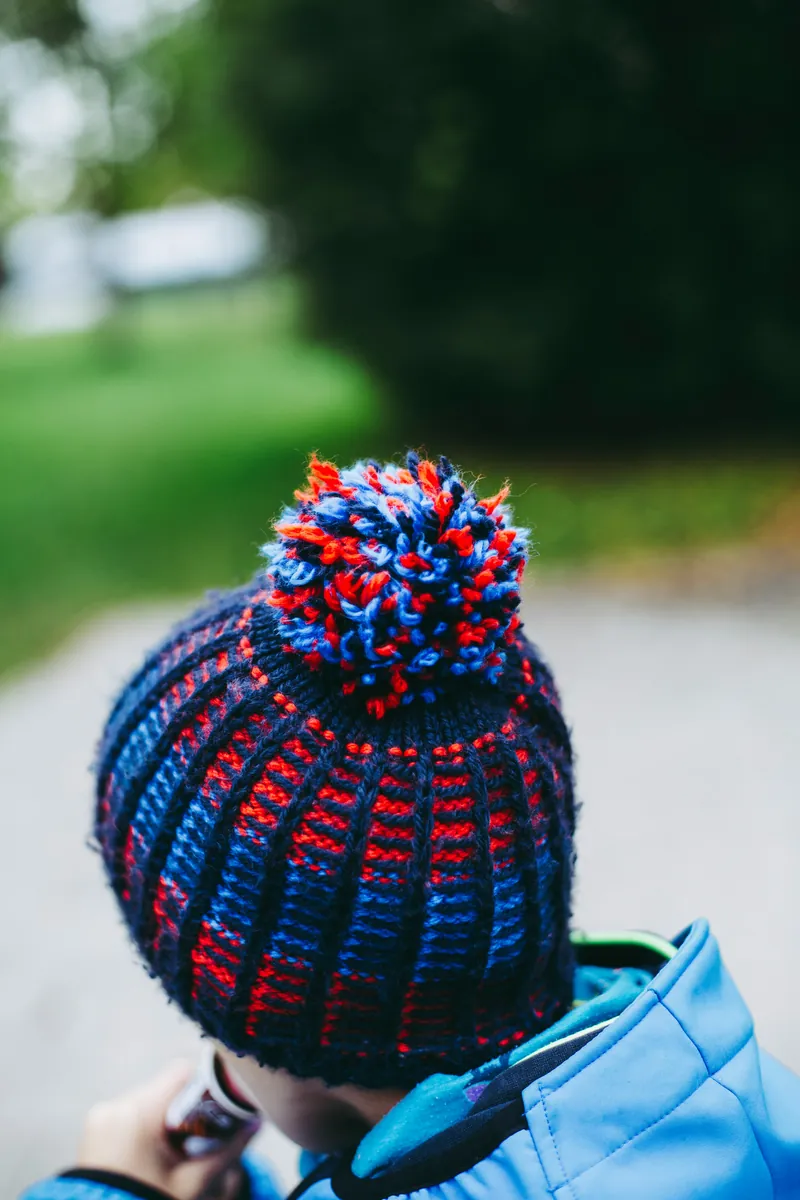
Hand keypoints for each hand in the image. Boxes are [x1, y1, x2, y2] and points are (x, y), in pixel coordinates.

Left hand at [77, 1060, 256, 1199]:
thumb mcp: (191, 1185)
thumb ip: (227, 1151)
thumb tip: (257, 1122)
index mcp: (137, 1114)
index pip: (182, 1073)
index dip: (207, 1085)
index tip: (219, 1110)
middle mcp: (114, 1107)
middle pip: (165, 1088)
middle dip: (188, 1109)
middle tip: (201, 1139)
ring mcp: (99, 1118)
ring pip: (148, 1101)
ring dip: (166, 1119)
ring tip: (176, 1154)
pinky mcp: (93, 1131)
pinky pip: (129, 1115)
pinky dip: (147, 1128)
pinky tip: (155, 1157)